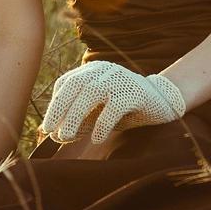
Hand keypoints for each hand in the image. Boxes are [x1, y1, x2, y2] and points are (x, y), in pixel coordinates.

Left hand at [38, 61, 186, 145]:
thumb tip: (55, 135)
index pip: (66, 84)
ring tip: (66, 137)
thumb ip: (80, 119)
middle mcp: (103, 70)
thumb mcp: (99, 112)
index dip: (54, 105)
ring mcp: (120, 78)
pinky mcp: (136, 92)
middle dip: (58, 109)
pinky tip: (97, 139)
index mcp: (91, 70)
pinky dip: (103, 123)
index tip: (47, 127)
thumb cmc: (126, 108)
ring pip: (91, 93)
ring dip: (75, 115)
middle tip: (49, 131)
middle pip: (74, 86)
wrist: (163, 101)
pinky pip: (115, 106)